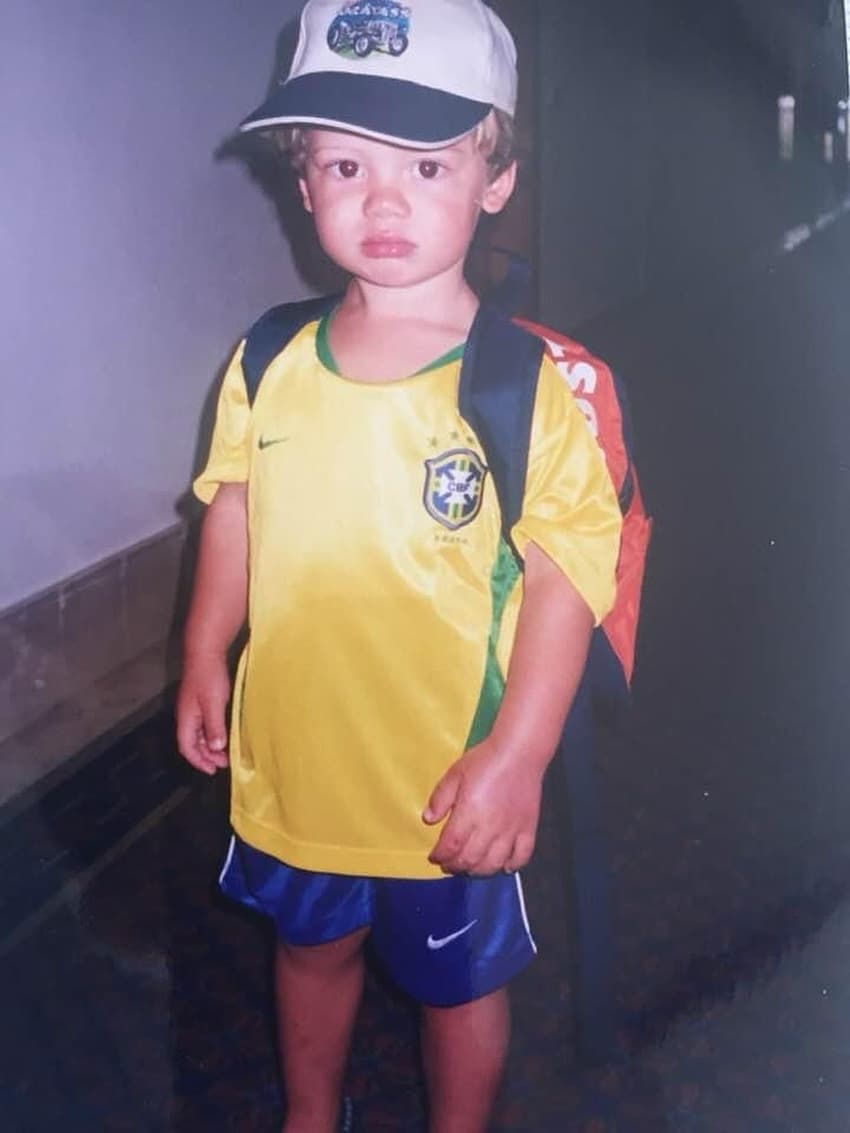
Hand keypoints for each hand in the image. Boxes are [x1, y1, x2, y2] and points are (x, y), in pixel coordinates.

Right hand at [175, 653, 231, 774]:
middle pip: (192, 743)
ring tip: (224, 752)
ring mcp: (192, 708)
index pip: (187, 747)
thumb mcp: (213, 703)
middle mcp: (186, 715)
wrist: (206, 651)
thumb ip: (214, 726)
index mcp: (186, 718)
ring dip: (209, 745)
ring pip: (198, 734)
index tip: (213, 770)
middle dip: (206, 755)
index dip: (199, 761)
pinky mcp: (200, 701)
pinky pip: (203, 724)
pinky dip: (211, 733)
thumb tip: (215, 747)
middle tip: (223, 762)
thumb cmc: (208, 676)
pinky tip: (222, 732)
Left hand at [423, 739, 543, 875]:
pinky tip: (503, 865)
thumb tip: (428, 819)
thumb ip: (440, 798)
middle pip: (470, 859)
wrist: (520, 752)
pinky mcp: (528, 829)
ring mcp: (511, 830)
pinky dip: (511, 866)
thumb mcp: (455, 773)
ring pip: (493, 864)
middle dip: (456, 866)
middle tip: (449, 865)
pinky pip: (521, 856)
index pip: (451, 846)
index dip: (440, 856)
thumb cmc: (485, 760)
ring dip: (479, 871)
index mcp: (469, 813)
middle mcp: (490, 827)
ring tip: (471, 867)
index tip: (434, 857)